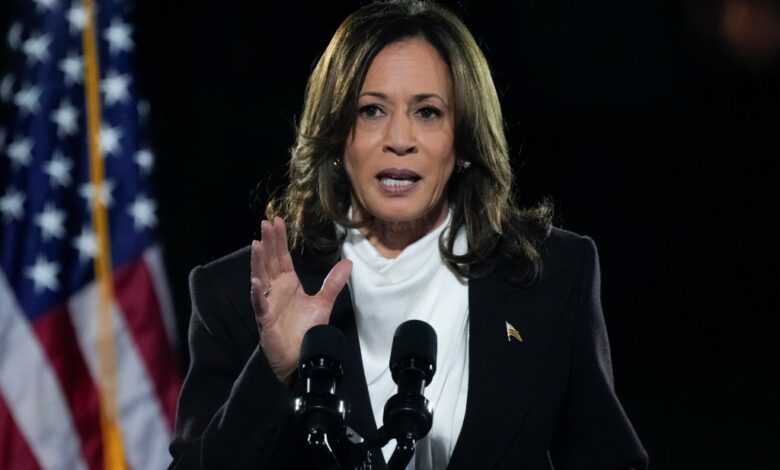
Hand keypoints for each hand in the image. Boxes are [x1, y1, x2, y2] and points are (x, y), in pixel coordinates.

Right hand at [250, 217, 351, 381]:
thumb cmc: (307, 331)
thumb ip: (333, 282)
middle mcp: (275, 290)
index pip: (281, 257)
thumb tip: (348, 262)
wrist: (303, 357)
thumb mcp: (323, 302)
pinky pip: (260, 305)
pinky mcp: (265, 320)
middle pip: (269, 262)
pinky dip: (258, 294)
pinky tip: (256, 282)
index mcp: (287, 284)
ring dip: (258, 262)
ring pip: (261, 278)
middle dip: (268, 243)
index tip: (277, 221)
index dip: (279, 240)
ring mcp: (268, 304)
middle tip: (266, 223)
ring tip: (256, 244)